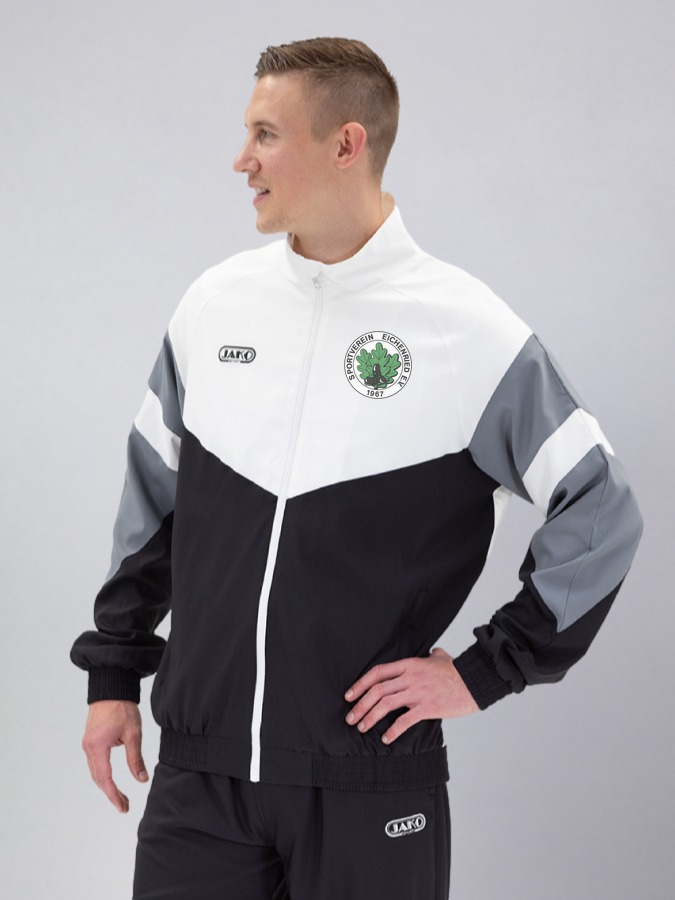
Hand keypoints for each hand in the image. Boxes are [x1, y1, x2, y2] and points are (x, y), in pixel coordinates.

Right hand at [81, 700, 147, 812]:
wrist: (112, 687)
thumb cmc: (123, 708)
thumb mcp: (133, 734)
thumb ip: (136, 759)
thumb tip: (142, 780)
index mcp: (97, 746)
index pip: (104, 778)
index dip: (114, 795)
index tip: (123, 807)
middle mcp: (88, 747)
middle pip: (98, 778)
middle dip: (111, 793)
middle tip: (125, 806)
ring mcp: (87, 743)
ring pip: (95, 771)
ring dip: (107, 785)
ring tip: (122, 797)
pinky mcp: (90, 740)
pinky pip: (95, 763)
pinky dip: (104, 774)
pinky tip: (113, 780)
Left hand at [344, 648, 478, 743]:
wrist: (474, 681)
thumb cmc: (457, 670)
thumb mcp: (440, 657)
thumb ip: (431, 654)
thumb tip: (431, 652)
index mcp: (409, 664)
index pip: (378, 673)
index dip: (360, 684)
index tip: (350, 696)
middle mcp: (410, 678)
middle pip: (377, 690)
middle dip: (360, 705)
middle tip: (350, 717)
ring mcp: (418, 693)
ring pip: (386, 704)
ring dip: (370, 717)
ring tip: (362, 727)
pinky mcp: (427, 707)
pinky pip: (405, 721)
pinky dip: (393, 731)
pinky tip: (386, 738)